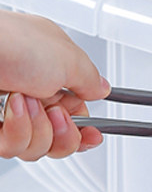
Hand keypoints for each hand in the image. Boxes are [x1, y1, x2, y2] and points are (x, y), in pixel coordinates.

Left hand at [0, 11, 109, 160]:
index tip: (92, 135)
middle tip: (55, 113)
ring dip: (37, 128)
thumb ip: (91, 80)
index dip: (86, 130)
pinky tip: (10, 110)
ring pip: (38, 148)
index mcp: (51, 72)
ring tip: (24, 102)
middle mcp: (31, 93)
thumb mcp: (68, 57)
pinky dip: (17, 130)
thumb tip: (101, 89)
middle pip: (59, 140)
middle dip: (63, 133)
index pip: (76, 115)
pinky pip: (14, 148)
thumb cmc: (11, 43)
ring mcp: (9, 112)